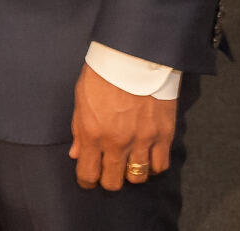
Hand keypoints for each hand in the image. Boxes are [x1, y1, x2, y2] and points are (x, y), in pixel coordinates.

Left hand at [68, 62, 176, 190]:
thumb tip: (76, 153)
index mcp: (92, 132)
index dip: (86, 180)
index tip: (87, 178)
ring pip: (137, 178)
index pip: (88, 173)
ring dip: (130, 174)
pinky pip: (160, 166)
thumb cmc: (102, 74)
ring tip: (127, 162)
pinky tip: (146, 157)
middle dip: (107, 180)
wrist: (133, 57)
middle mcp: (117, 142)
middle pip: (113, 181)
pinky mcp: (163, 136)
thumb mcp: (81, 99)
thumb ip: (78, 129)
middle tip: (107, 170)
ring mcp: (142, 141)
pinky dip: (152, 166)